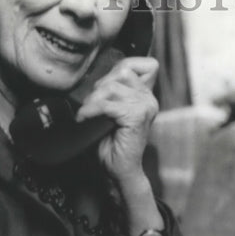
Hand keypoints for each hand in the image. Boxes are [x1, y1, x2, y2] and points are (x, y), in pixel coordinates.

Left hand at [75, 56, 158, 182]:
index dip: (116, 69)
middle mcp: (149, 99)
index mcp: (145, 95)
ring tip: (87, 114)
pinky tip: (85, 119)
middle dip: (100, 86)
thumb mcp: (110, 110)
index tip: (102, 88)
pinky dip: (91, 110)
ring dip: (94, 100)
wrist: (118, 170)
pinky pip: (107, 104)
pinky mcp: (137, 117)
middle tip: (91, 106)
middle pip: (120, 72)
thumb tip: (96, 74)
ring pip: (112, 87)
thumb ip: (110, 91)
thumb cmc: (111, 144)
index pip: (133, 64)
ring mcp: (146, 107)